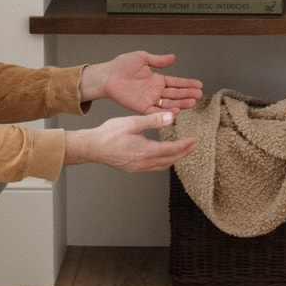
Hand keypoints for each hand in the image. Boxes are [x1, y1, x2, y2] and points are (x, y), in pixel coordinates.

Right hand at [63, 110, 196, 171]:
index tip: (193, 140)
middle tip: (192, 147)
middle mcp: (144, 163)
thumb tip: (171, 117)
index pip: (172, 150)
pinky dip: (163, 162)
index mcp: (146, 151)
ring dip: (174, 159)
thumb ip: (153, 120)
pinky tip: (163, 157)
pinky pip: (153, 168)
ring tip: (182, 152)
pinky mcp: (132, 168)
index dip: (184, 145)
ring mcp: (138, 168)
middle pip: (170, 160)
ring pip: (162, 166)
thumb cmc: (109, 134)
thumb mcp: (133, 122)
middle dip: (183, 153)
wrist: (92, 147)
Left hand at [79, 51, 202, 113]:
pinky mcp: (142, 107)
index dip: (187, 84)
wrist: (107, 76)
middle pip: (176, 93)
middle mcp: (155, 90)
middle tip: (199, 95)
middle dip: (188, 94)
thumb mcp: (142, 58)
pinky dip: (166, 112)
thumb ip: (158, 60)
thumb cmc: (121, 66)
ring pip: (169, 103)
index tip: (199, 85)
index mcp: (157, 79)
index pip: (176, 82)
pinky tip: (176, 111)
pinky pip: (156, 111)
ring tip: (192, 102)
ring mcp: (150, 99)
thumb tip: (173, 58)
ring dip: (181, 103)